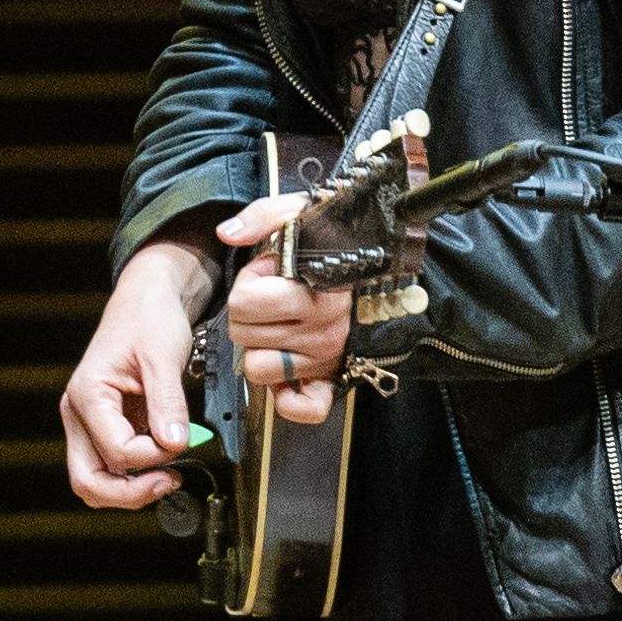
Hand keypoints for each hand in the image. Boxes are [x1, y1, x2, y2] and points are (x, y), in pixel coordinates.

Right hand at [60, 240, 222, 509]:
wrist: (147, 299)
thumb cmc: (149, 318)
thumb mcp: (164, 356)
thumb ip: (168, 403)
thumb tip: (175, 443)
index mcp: (87, 395)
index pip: (116, 452)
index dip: (154, 456)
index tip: (182, 440)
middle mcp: (79, 413)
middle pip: (88, 481)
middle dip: (129, 493)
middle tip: (169, 481)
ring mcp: (88, 423)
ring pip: (95, 481)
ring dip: (130, 488)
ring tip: (167, 476)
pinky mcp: (103, 426)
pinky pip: (111, 466)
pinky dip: (135, 473)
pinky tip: (162, 461)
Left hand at [217, 190, 357, 428]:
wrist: (395, 268)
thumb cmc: (345, 242)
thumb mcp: (305, 212)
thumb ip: (263, 216)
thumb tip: (227, 234)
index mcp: (315, 292)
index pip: (243, 303)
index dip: (248, 284)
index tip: (270, 272)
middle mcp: (322, 331)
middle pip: (243, 335)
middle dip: (248, 314)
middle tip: (274, 297)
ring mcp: (327, 358)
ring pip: (258, 369)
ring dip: (260, 348)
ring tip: (281, 325)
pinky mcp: (334, 379)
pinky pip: (304, 408)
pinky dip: (288, 398)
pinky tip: (285, 374)